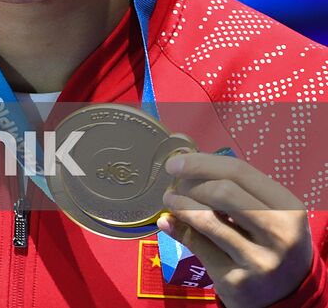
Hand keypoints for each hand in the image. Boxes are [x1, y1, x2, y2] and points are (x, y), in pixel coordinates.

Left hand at [157, 152, 311, 307]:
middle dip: (189, 184)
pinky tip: (169, 222)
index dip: (202, 163)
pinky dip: (178, 229)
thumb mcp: (270, 217)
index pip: (239, 172)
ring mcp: (259, 260)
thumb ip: (237, 193)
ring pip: (206, 220)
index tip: (175, 163)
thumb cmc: (273, 244)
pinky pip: (198, 246)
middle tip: (174, 186)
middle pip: (222, 192)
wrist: (289, 296)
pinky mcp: (237, 280)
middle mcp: (279, 234)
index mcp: (289, 209)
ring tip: (171, 201)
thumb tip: (184, 169)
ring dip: (179, 205)